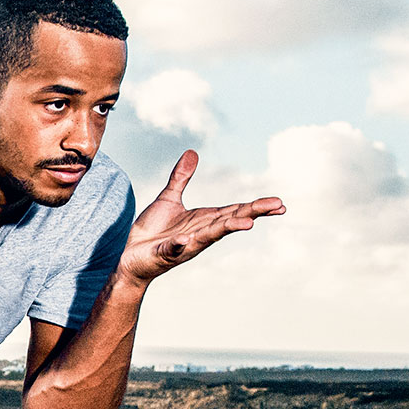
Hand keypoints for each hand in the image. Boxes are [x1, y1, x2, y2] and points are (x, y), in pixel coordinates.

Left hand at [117, 150, 283, 287]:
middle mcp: (200, 233)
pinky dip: (180, 245)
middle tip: (277, 207)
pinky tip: (186, 240)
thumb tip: (192, 152)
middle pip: (231, 220)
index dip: (256, 207)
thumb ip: (181, 178)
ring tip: (248, 224)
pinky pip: (173, 248)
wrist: (129, 256)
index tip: (279, 203)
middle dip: (253, 213)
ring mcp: (184, 245)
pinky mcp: (165, 253)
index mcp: (204, 220)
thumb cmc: (152, 232)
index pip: (235, 211)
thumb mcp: (169, 199)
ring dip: (228, 229)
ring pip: (209, 235)